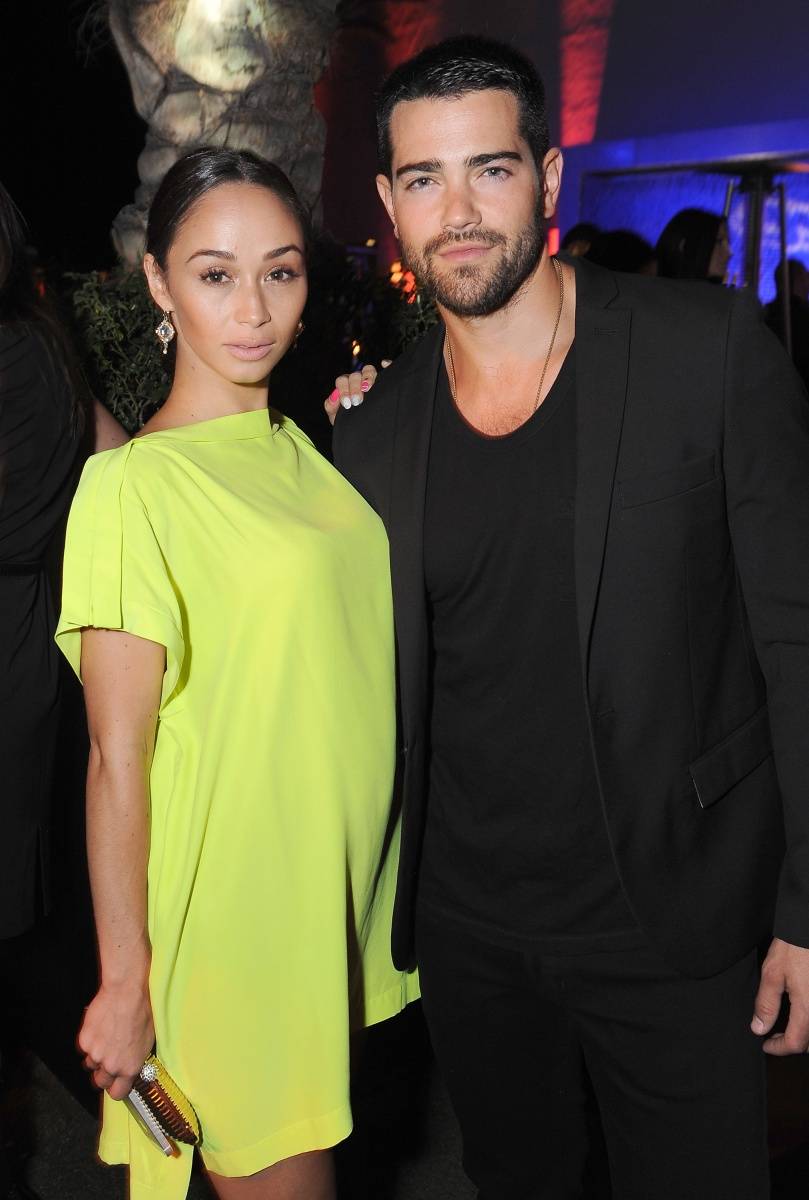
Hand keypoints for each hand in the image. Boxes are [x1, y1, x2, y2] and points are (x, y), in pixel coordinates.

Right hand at [78, 981, 154, 1099]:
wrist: (124, 993)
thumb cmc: (141, 1013)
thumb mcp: (148, 1041)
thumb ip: (136, 1060)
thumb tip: (132, 1069)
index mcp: (129, 1068)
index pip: (117, 1093)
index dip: (116, 1088)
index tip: (117, 1083)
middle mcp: (111, 1065)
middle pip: (101, 1082)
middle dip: (104, 1074)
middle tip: (110, 1059)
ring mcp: (95, 1054)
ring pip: (91, 1064)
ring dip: (96, 1056)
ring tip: (106, 1038)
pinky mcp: (84, 1042)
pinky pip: (85, 1048)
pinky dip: (90, 1042)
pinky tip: (100, 1028)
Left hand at [325, 362, 388, 425]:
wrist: (362, 430)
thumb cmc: (349, 420)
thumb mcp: (337, 417)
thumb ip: (331, 406)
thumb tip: (333, 397)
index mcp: (345, 385)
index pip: (342, 381)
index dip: (343, 391)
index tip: (347, 404)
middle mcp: (357, 380)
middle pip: (355, 375)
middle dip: (355, 388)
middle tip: (357, 401)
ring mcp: (371, 379)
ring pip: (369, 370)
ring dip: (368, 378)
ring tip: (368, 389)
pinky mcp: (384, 381)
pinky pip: (386, 368)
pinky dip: (387, 364)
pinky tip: (385, 364)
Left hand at [751, 937, 808, 1053]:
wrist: (808, 929)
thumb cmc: (793, 948)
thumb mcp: (772, 974)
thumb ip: (766, 1004)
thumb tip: (759, 1028)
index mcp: (807, 1009)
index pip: (795, 1043)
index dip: (778, 1048)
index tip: (766, 1044)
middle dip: (794, 1044)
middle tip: (776, 1036)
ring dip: (806, 1036)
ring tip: (789, 1026)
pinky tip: (802, 1012)